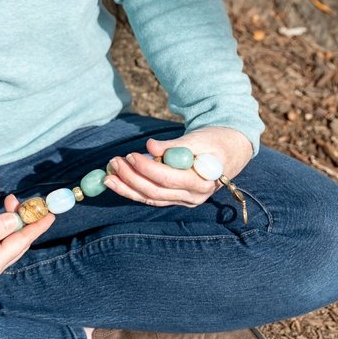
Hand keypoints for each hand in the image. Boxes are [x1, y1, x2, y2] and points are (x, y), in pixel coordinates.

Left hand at [102, 126, 253, 208]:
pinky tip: (117, 182)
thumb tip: (150, 146)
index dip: (147, 168)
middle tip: (114, 162)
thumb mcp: (198, 138)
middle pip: (156, 192)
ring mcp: (184, 201)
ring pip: (151, 198)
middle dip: (132, 178)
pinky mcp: (175, 199)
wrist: (229, 152)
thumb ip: (174, 145)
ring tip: (108, 175)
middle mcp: (193, 197)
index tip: (130, 155)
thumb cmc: (214, 141)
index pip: (168, 179)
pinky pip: (151, 197)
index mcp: (202, 182)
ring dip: (127, 187)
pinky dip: (133, 190)